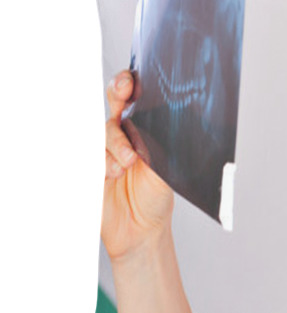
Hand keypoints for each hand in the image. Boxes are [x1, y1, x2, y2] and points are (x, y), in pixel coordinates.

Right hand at [102, 70, 173, 260]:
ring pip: (102, 134)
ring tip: (127, 164)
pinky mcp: (89, 169)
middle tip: (124, 97)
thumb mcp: (167, 171)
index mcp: (142, 131)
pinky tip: (112, 174)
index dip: (127, 85)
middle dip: (118, 100)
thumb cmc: (156, 197)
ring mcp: (103, 152)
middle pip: (113, 110)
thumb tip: (170, 126)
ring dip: (115, 146)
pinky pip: (90, 156)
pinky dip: (101, 162)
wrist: (142, 229)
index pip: (132, 100)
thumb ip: (162, 148)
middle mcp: (121, 137)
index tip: (130, 82)